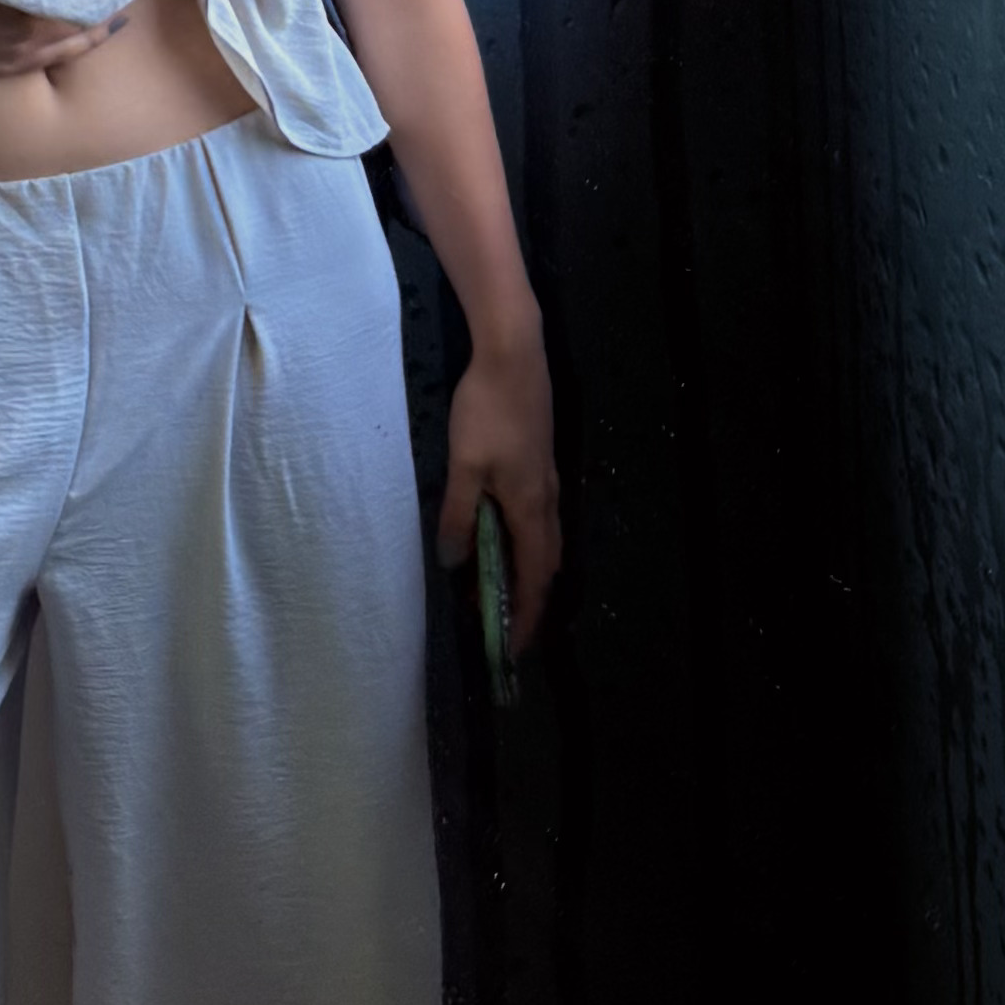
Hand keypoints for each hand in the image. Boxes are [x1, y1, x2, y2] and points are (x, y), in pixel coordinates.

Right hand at [0, 0, 131, 78]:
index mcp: (28, 15)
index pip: (87, 1)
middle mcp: (29, 44)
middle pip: (85, 28)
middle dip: (109, 10)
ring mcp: (13, 62)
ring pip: (70, 48)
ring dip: (93, 32)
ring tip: (114, 18)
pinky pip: (48, 62)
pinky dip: (69, 47)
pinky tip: (75, 41)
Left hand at [436, 330, 559, 651]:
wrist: (514, 357)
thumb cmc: (486, 412)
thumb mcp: (464, 467)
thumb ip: (460, 516)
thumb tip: (456, 562)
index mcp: (531, 508)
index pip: (534, 577)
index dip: (527, 615)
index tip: (514, 647)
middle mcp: (547, 501)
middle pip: (545, 564)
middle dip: (527, 598)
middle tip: (502, 625)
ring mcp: (547, 481)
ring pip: (544, 540)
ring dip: (525, 570)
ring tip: (497, 588)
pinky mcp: (540, 463)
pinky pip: (538, 519)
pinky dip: (524, 542)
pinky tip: (501, 537)